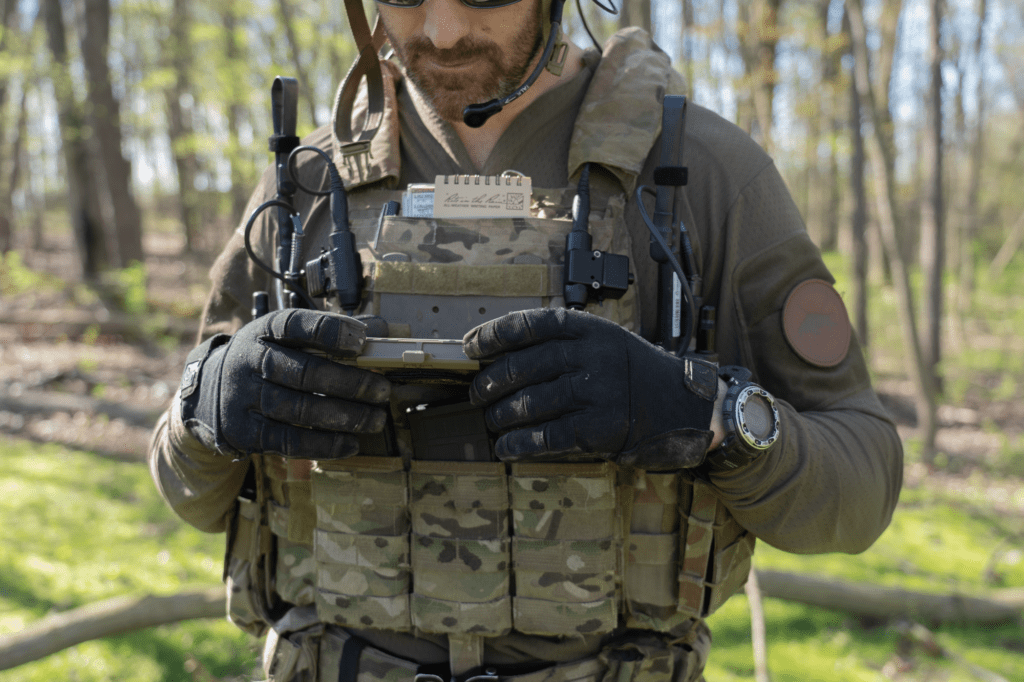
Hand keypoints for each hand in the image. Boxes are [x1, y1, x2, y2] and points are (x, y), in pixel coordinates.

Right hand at [180, 309, 389, 458]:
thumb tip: (380, 328)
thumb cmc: (264, 359)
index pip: (296, 324)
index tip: (361, 341)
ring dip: (344, 417)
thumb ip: (330, 332)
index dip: (329, 332)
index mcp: (264, 330)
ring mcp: (243, 397)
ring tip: (375, 420)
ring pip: (299, 409)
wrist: (208, 390)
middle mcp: (249, 361)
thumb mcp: (285, 337)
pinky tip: (350, 443)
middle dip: (350, 383)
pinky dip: (324, 444)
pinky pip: (288, 441)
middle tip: (382, 391)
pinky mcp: (243, 431)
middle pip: (304, 372)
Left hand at [464, 308, 717, 468]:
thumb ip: (563, 344)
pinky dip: (521, 442)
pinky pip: (549, 436)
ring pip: (533, 402)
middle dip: (492, 381)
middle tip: (476, 393)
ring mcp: (599, 392)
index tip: (470, 347)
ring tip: (490, 420)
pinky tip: (505, 446)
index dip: (494, 335)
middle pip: (525, 365)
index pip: (531, 324)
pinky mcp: (602, 427)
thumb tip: (500, 356)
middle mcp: (594, 356)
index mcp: (590, 329)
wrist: (682, 406)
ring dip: (503, 414)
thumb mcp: (603, 343)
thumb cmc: (633, 374)